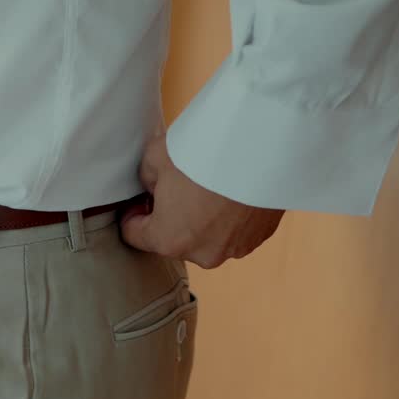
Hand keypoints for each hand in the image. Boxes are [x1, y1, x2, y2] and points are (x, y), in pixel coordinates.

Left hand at [120, 136, 284, 268]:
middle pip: (173, 238)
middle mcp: (200, 254)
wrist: (264, 143)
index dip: (133, 212)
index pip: (134, 235)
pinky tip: (233, 189)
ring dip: (202, 219)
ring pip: (205, 237)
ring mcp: (234, 249)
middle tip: (180, 185)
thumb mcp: (155, 156)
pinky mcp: (260, 238)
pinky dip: (229, 216)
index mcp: (168, 239)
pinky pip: (233, 230)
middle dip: (171, 216)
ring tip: (210, 185)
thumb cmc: (203, 150)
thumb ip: (145, 180)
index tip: (142, 197)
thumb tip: (153, 189)